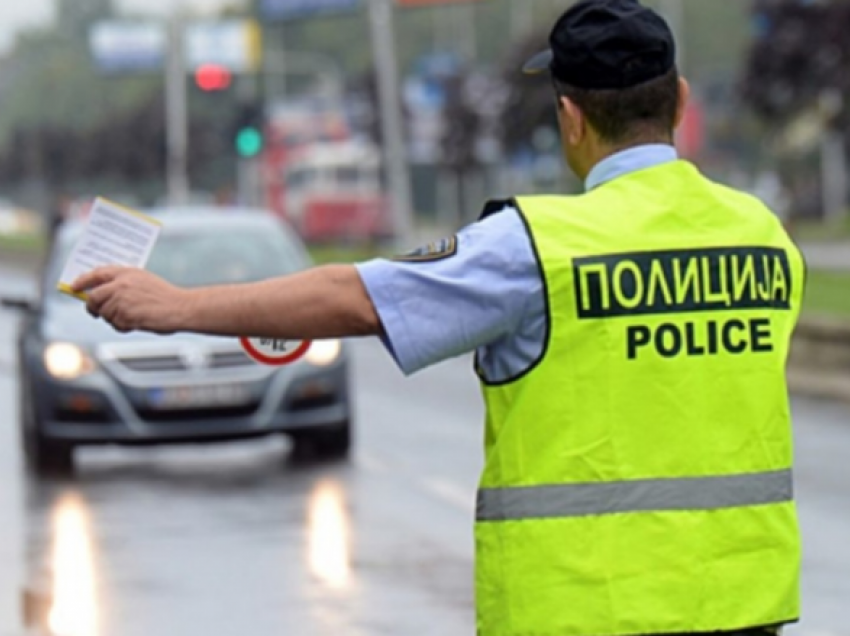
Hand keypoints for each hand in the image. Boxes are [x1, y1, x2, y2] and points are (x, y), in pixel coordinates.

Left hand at [72, 267, 190, 334]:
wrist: (180, 307)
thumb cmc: (165, 297)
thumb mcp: (143, 281)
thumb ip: (123, 284)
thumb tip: (101, 295)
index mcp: (126, 272)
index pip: (96, 274)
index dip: (83, 281)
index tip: (74, 287)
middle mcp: (120, 284)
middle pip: (93, 297)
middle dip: (92, 307)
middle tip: (95, 312)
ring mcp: (121, 299)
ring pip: (104, 313)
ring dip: (113, 319)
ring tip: (131, 318)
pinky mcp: (124, 314)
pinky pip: (115, 324)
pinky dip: (123, 327)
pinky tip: (136, 323)